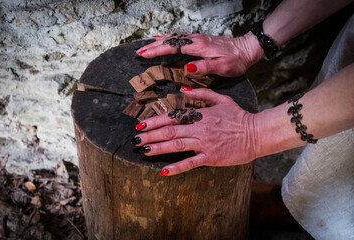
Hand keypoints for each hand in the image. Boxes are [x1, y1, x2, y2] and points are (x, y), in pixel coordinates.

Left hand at [134, 88, 257, 175]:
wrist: (257, 133)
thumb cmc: (239, 116)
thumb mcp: (222, 99)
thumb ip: (202, 93)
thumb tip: (183, 91)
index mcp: (200, 114)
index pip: (173, 117)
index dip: (155, 121)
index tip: (141, 124)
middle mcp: (199, 129)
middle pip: (170, 131)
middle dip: (150, 135)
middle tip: (135, 139)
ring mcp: (204, 144)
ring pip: (176, 145)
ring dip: (158, 148)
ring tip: (143, 151)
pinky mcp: (210, 157)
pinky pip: (190, 163)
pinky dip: (176, 167)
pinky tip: (163, 171)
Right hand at [136, 33, 263, 76]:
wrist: (247, 49)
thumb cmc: (236, 60)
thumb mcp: (222, 67)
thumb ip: (204, 67)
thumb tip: (187, 68)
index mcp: (199, 47)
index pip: (174, 47)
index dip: (158, 50)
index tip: (144, 54)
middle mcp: (196, 40)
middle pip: (171, 41)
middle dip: (154, 46)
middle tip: (139, 52)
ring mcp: (198, 38)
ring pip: (174, 37)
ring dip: (159, 42)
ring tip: (147, 46)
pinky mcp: (200, 40)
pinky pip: (180, 37)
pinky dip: (169, 38)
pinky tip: (165, 39)